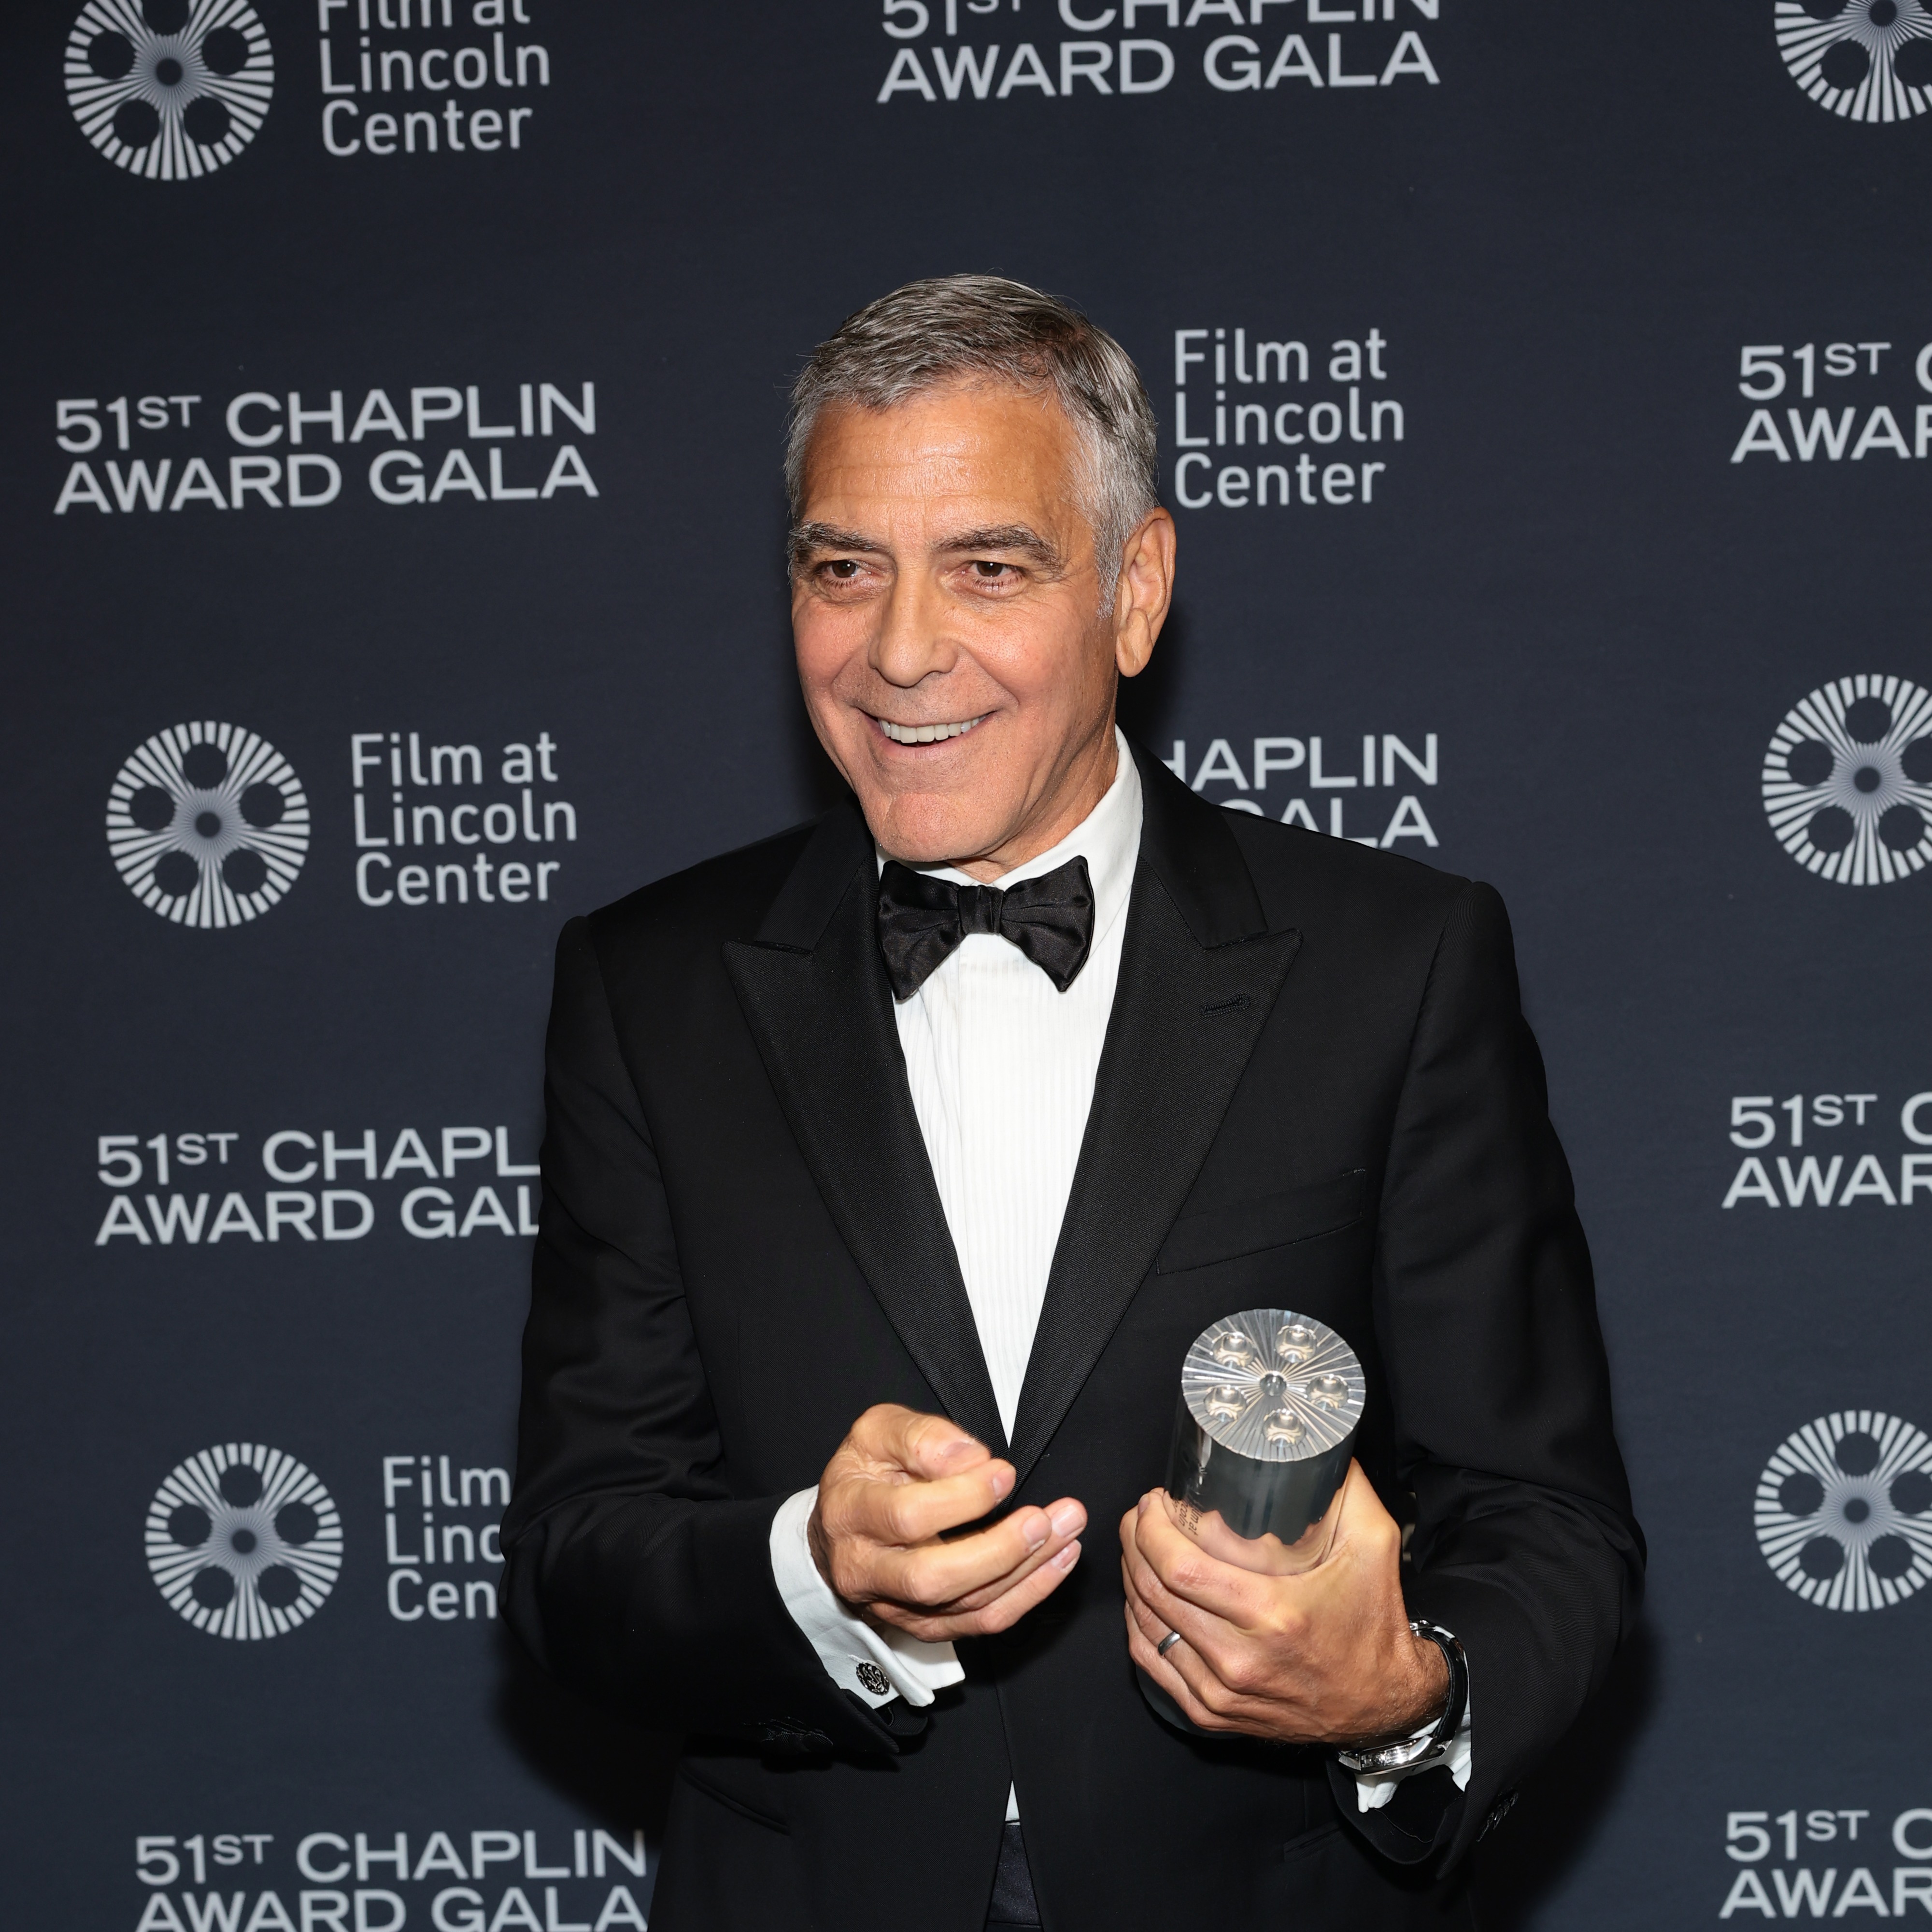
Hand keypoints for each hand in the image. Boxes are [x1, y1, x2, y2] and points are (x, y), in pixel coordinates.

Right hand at [809, 1403, 1085, 1642]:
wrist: (843, 1522)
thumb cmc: (868, 1469)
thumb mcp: (878, 1431)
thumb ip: (922, 1436)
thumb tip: (971, 1459)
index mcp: (851, 1513)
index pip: (907, 1515)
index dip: (962, 1497)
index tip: (1003, 1473)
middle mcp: (865, 1568)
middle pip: (933, 1577)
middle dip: (999, 1550)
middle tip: (1043, 1520)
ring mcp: (894, 1605)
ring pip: (965, 1605)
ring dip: (1027, 1572)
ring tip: (1066, 1533)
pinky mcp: (923, 1625)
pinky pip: (979, 1623)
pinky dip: (1025, 1595)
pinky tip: (1056, 1562)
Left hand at [1119, 1461, 1447, 1747]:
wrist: (1383, 1705)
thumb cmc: (1374, 1623)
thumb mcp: (1374, 1545)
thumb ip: (1345, 1488)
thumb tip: (1315, 1442)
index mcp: (1272, 1617)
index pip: (1180, 1569)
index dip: (1151, 1529)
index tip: (1153, 1501)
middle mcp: (1240, 1659)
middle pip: (1153, 1593)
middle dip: (1135, 1543)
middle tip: (1141, 1515)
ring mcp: (1221, 1693)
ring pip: (1145, 1627)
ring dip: (1132, 1579)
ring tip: (1139, 1546)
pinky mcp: (1213, 1714)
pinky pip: (1152, 1664)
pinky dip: (1138, 1625)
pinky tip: (1143, 1596)